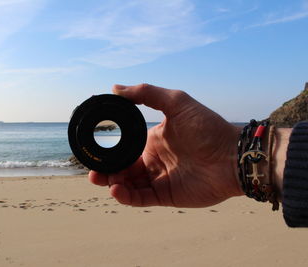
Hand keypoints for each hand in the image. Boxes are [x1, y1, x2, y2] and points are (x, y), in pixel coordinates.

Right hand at [89, 84, 243, 207]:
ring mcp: (160, 180)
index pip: (125, 150)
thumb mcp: (176, 102)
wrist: (233, 155)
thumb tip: (116, 87)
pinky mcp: (167, 196)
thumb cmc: (207, 127)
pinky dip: (127, 197)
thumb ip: (147, 93)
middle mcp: (154, 161)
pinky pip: (141, 198)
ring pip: (128, 186)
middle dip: (106, 172)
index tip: (95, 153)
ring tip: (101, 180)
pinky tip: (117, 190)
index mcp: (152, 141)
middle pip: (123, 170)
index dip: (109, 153)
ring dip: (112, 184)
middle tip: (93, 172)